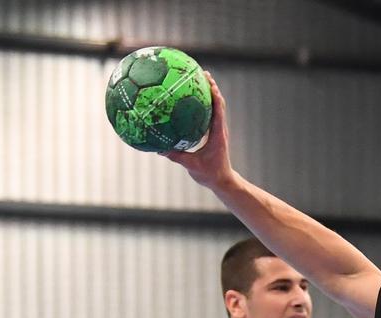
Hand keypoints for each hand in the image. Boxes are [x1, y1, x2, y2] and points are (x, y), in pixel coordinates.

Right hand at [164, 74, 234, 189]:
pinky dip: (204, 104)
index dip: (214, 95)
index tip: (208, 81)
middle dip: (211, 86)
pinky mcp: (214, 133)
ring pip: (216, 106)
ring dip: (209, 92)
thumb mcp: (192, 166)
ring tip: (199, 78)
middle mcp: (220, 129)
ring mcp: (218, 130)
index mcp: (217, 134)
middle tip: (202, 72)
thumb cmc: (210, 174)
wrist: (222, 181)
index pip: (218, 110)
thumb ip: (176, 157)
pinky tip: (191, 99)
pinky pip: (210, 114)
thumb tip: (158, 148)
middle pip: (219, 102)